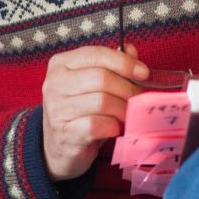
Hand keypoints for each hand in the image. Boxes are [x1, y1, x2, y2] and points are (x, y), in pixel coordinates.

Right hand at [42, 42, 148, 181]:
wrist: (60, 147)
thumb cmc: (81, 110)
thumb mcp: (94, 83)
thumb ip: (112, 64)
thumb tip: (131, 51)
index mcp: (61, 64)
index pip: (95, 54)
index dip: (123, 62)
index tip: (143, 73)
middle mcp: (54, 84)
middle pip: (101, 78)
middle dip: (127, 88)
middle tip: (138, 98)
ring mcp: (57, 110)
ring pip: (102, 102)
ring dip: (122, 109)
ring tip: (128, 114)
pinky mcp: (65, 134)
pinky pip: (97, 125)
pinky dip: (112, 126)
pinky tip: (115, 128)